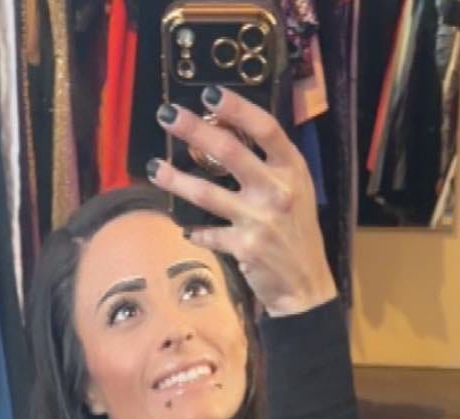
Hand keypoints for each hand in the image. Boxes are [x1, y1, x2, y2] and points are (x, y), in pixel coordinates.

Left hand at [150, 87, 337, 318]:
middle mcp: (277, 190)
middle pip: (228, 151)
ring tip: (154, 168)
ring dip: (176, 179)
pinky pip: (209, 234)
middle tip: (166, 114)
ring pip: (207, 193)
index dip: (236, 108)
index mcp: (291, 168)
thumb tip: (227, 132)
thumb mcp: (295, 189)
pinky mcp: (244, 247)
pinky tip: (185, 228)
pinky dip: (196, 232)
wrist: (305, 284)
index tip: (209, 94)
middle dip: (193, 130)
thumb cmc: (296, 231)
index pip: (264, 128)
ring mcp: (259, 219)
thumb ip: (268, 164)